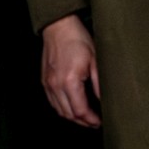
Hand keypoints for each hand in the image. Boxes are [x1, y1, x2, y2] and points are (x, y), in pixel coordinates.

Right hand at [40, 13, 100, 127]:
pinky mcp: (44, 81)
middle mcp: (56, 85)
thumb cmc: (77, 39)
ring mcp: (48, 84)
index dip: (91, 120)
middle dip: (83, 122)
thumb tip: (104, 100)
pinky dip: (62, 108)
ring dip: (72, 117)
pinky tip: (72, 106)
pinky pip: (53, 102)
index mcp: (69, 81)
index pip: (80, 111)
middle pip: (69, 114)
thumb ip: (99, 83)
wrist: (59, 26)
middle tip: (94, 122)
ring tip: (85, 117)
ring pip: (59, 110)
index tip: (99, 121)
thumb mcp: (95, 60)